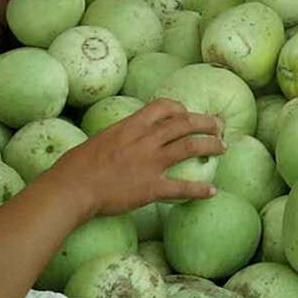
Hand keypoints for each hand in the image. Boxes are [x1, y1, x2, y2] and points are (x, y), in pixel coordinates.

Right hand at [59, 100, 225, 215]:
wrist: (73, 187)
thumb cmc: (78, 165)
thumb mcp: (101, 139)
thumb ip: (119, 137)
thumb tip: (122, 139)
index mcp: (131, 125)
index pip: (163, 106)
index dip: (179, 108)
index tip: (187, 112)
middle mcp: (145, 139)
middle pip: (183, 123)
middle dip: (205, 122)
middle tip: (218, 126)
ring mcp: (150, 162)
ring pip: (189, 147)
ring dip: (210, 145)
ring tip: (223, 147)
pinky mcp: (150, 187)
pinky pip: (181, 187)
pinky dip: (199, 189)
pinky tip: (211, 191)